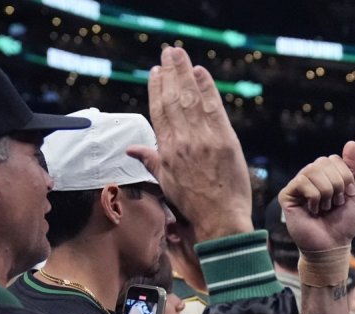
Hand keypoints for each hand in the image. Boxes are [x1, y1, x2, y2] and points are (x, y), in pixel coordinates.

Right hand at [129, 46, 252, 241]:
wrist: (220, 220)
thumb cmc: (194, 204)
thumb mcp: (166, 183)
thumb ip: (150, 160)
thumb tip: (131, 149)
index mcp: (167, 151)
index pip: (159, 112)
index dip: (157, 89)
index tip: (155, 72)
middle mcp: (182, 142)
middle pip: (173, 100)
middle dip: (170, 73)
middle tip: (168, 52)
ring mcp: (203, 140)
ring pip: (190, 99)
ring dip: (185, 73)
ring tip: (180, 54)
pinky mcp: (224, 141)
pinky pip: (213, 108)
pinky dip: (207, 88)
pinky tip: (201, 72)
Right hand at [279, 141, 354, 250]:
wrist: (332, 246)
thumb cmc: (344, 223)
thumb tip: (351, 143)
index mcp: (326, 174)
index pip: (335, 159)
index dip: (346, 177)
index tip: (347, 197)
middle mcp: (310, 176)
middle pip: (324, 161)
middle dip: (337, 184)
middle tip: (335, 204)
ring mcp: (297, 185)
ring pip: (313, 170)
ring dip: (326, 193)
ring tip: (324, 208)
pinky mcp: (286, 195)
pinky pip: (302, 182)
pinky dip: (314, 198)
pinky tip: (313, 210)